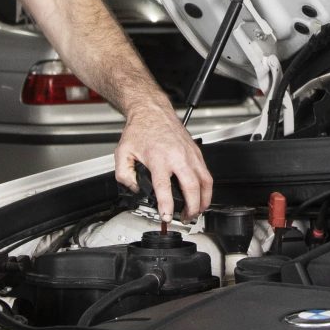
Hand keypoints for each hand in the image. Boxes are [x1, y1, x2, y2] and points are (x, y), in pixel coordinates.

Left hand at [114, 100, 212, 219]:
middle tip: (185, 218)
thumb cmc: (140, 129)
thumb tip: (134, 189)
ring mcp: (190, 154)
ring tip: (197, 212)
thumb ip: (124, 175)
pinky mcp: (197, 152)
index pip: (164, 188)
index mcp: (158, 158)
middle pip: (191, 187)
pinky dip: (207, 188)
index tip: (167, 217)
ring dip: (203, 201)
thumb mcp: (122, 153)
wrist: (153, 111)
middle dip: (191, 208)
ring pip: (205, 182)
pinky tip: (201, 196)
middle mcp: (178, 157)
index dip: (167, 206)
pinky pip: (207, 174)